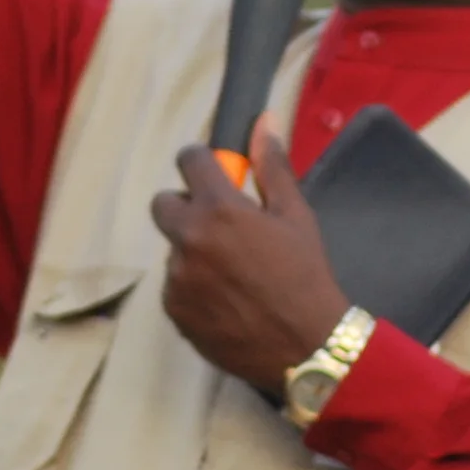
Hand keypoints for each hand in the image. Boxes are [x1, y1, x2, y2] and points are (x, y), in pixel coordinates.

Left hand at [151, 125, 352, 397]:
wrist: (306, 347)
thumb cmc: (306, 276)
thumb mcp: (296, 217)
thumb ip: (272, 167)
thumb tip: (263, 122)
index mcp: (220, 208)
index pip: (189, 160)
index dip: (201, 162)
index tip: (214, 172)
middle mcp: (189, 238)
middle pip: (163, 203)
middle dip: (186, 207)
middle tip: (220, 226)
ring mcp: (177, 277)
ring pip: (174, 248)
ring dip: (194, 252)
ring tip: (234, 275)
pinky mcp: (173, 310)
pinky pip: (175, 286)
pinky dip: (194, 287)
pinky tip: (226, 301)